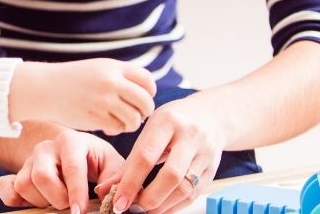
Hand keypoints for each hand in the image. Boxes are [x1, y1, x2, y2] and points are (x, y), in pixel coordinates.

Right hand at [0, 131, 124, 212]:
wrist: (79, 154)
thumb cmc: (97, 161)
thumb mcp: (113, 165)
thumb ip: (115, 178)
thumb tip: (102, 192)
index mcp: (70, 141)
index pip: (71, 168)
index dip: (76, 193)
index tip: (80, 211)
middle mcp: (45, 147)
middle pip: (41, 176)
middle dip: (57, 198)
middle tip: (71, 205)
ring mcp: (28, 159)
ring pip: (23, 184)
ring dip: (40, 201)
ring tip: (56, 200)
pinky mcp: (17, 172)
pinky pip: (4, 186)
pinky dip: (13, 198)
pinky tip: (32, 202)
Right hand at [10, 59, 156, 134]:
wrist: (45, 88)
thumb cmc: (74, 80)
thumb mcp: (98, 68)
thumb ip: (121, 76)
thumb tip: (147, 94)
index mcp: (113, 67)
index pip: (148, 80)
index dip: (149, 93)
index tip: (142, 98)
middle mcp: (110, 82)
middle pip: (145, 102)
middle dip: (144, 111)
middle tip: (135, 114)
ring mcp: (103, 100)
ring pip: (134, 119)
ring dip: (131, 123)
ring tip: (121, 121)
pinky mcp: (95, 117)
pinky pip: (118, 128)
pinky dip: (117, 130)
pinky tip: (108, 127)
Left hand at [101, 94, 226, 213]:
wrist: (210, 114)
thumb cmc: (172, 122)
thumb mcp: (149, 130)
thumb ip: (130, 160)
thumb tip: (106, 188)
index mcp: (167, 121)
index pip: (146, 156)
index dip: (130, 182)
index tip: (117, 201)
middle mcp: (190, 136)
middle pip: (171, 175)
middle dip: (149, 198)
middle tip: (132, 209)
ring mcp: (205, 153)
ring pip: (185, 188)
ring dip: (162, 206)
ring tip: (144, 211)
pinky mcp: (213, 169)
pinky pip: (194, 194)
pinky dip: (175, 206)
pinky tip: (160, 209)